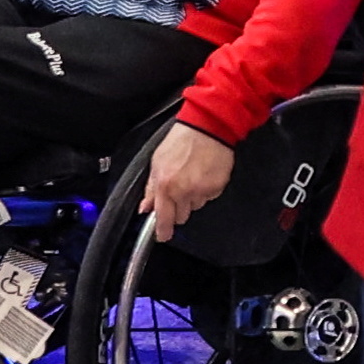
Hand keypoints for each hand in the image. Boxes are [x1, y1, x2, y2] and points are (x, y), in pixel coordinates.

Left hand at [141, 121, 242, 242]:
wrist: (207, 128)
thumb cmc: (182, 140)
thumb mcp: (157, 162)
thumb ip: (151, 188)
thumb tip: (146, 207)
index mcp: (165, 185)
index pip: (163, 217)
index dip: (163, 230)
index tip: (163, 235)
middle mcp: (184, 191)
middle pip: (181, 216)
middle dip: (179, 207)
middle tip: (180, 190)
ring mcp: (202, 191)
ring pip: (195, 206)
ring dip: (193, 197)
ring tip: (192, 176)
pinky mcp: (217, 188)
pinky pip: (209, 197)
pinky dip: (206, 190)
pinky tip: (203, 174)